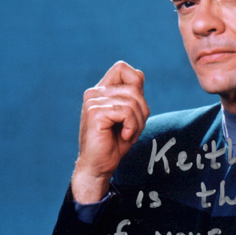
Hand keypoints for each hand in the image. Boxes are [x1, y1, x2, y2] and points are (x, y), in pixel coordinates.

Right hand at [71, 61, 149, 202]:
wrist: (98, 166)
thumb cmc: (114, 144)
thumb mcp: (129, 116)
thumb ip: (133, 96)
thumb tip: (140, 75)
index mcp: (101, 91)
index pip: (122, 68)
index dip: (136, 83)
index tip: (136, 107)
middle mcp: (94, 93)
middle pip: (134, 87)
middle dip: (142, 110)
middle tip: (134, 128)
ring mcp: (93, 102)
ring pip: (132, 101)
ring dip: (138, 122)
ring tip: (129, 134)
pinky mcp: (95, 113)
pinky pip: (126, 112)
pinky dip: (132, 127)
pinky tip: (124, 136)